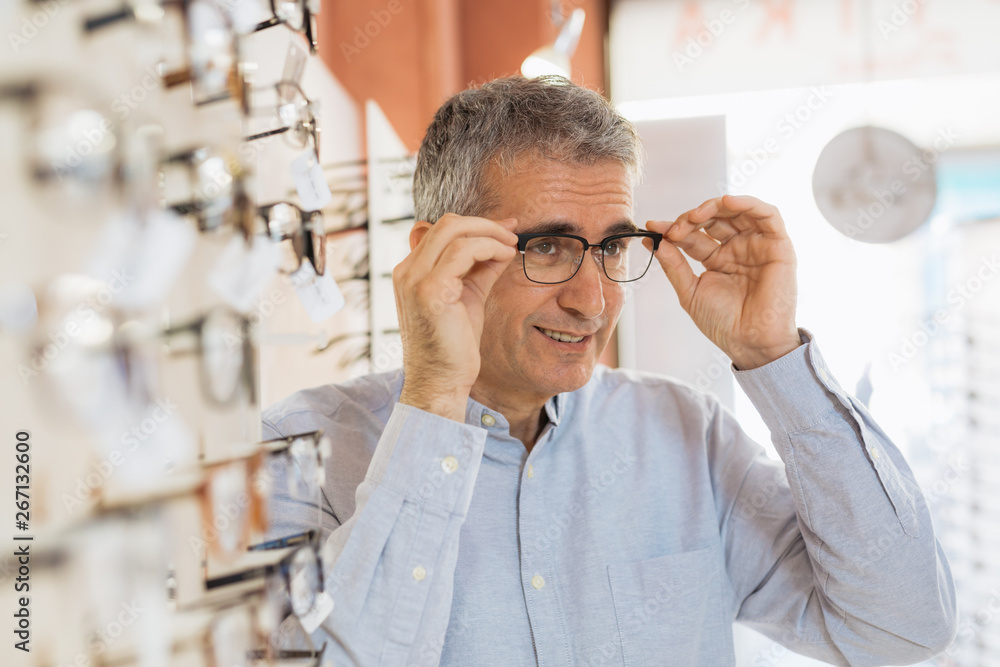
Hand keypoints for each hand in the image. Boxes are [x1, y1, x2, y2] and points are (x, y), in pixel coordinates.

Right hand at [393, 213, 517, 419]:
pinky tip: (505, 257)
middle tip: (512, 234)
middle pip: (446, 223)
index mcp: (410, 272)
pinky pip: (463, 251)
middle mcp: (406, 271)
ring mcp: (415, 279)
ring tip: (511, 246)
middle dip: (484, 224)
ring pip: (453, 230)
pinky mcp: (430, 290)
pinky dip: (489, 247)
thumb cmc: (454, 346)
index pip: (439, 231)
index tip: (504, 229)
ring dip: (490, 234)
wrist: (441, 382)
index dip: (474, 225)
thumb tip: (502, 246)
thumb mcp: (468, 297)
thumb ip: (479, 270)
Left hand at [645, 195, 800, 369]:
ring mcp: (758, 245)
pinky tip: (727, 202)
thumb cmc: (723, 323)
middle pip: (714, 218)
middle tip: (674, 228)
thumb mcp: (690, 291)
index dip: (674, 228)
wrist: (750, 343)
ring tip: (695, 216)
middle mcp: (737, 248)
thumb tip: (653, 240)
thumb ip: (674, 265)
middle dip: (691, 218)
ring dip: (715, 207)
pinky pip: (769, 215)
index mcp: (717, 258)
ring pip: (738, 210)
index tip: (653, 227)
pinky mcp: (778, 246)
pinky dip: (748, 203)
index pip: (694, 234)